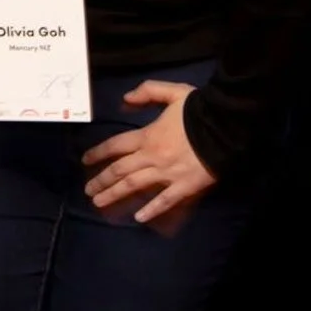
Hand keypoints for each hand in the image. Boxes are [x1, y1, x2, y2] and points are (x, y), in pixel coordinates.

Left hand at [82, 81, 218, 223]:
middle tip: (88, 190)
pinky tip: (139, 218)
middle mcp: (151, 157)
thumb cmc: (198, 109)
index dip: (98, 153)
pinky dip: (152, 210)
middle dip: (101, 180)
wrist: (225, 126)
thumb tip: (124, 100)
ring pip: (135, 186)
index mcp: (147, 136)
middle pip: (120, 170)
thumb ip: (146, 92)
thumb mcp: (171, 92)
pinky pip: (165, 200)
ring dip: (115, 194)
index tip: (85, 160)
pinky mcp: (184, 186)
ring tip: (99, 203)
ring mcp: (167, 174)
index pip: (115, 146)